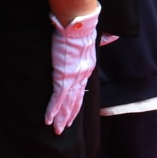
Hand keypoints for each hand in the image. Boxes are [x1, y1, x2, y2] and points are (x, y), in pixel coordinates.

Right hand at [44, 8, 98, 133]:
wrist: (78, 26)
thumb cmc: (81, 29)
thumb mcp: (91, 38)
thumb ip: (98, 41)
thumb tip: (108, 37)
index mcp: (87, 68)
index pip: (81, 90)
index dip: (76, 103)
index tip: (72, 113)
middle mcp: (82, 77)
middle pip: (75, 101)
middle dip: (69, 116)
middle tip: (64, 128)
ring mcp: (72, 79)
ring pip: (66, 104)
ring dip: (61, 118)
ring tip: (57, 130)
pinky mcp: (63, 78)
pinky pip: (57, 99)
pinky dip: (52, 111)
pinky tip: (48, 120)